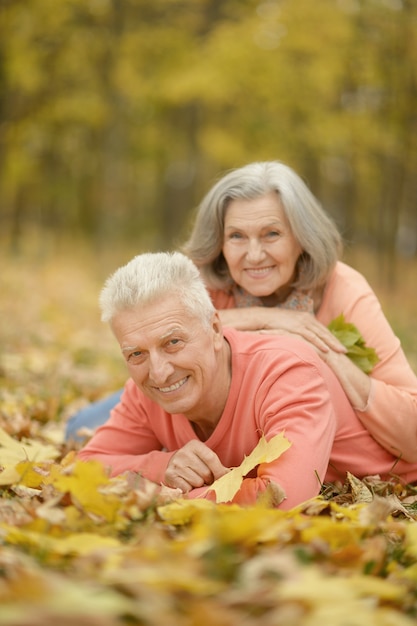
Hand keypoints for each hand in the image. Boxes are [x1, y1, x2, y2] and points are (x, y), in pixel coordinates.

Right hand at [164, 440, 228, 492]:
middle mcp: (183, 452)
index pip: (211, 458)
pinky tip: (186, 483)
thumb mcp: (205, 459)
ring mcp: (175, 463)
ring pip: (197, 482)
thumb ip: (219, 466)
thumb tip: (233, 476)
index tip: (223, 478)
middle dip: (209, 479)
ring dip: (199, 485)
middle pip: (205, 472)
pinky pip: (187, 488)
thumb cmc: (195, 463)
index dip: (219, 471)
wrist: (173, 465)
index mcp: (194, 445)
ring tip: (195, 480)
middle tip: (205, 478)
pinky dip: (189, 489)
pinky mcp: (169, 475)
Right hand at [219, 307, 345, 353]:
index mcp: (306, 318)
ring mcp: (302, 322)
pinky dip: (320, 343)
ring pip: (320, 334)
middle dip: (335, 341)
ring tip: (340, 352)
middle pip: (324, 332)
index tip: (340, 347)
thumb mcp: (287, 327)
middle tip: (345, 351)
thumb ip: (296, 332)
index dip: (331, 338)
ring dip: (331, 343)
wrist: (262, 317)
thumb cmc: (273, 324)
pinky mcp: (297, 326)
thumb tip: (300, 342)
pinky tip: (326, 350)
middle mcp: (307, 319)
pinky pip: (311, 336)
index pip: (322, 330)